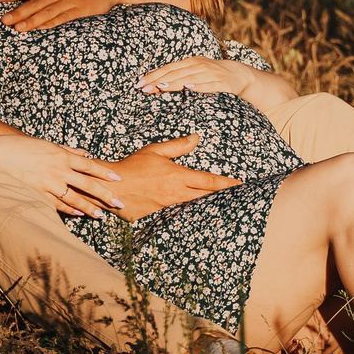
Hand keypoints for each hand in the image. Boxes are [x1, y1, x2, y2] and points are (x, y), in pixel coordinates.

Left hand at [0, 0, 130, 30]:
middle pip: (34, 1)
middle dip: (18, 10)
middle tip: (2, 19)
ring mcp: (69, 0)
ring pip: (47, 11)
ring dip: (31, 20)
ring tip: (17, 28)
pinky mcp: (80, 10)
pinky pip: (63, 18)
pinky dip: (51, 23)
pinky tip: (41, 28)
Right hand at [0, 132, 129, 217]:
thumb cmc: (19, 148)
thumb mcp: (45, 144)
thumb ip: (67, 149)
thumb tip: (86, 152)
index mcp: (60, 155)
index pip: (89, 166)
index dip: (104, 173)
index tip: (118, 179)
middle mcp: (57, 171)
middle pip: (87, 185)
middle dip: (105, 195)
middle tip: (120, 203)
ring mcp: (48, 185)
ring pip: (74, 199)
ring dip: (89, 207)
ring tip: (102, 215)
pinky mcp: (37, 196)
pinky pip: (57, 206)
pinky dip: (69, 211)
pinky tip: (79, 215)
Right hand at [108, 134, 240, 221]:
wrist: (111, 188)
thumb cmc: (132, 167)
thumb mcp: (155, 151)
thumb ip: (177, 146)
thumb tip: (196, 138)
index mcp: (178, 176)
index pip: (209, 181)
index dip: (227, 183)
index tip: (242, 184)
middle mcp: (176, 194)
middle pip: (207, 197)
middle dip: (224, 196)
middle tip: (239, 195)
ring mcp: (168, 207)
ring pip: (194, 206)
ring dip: (208, 204)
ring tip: (221, 202)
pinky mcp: (158, 216)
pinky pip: (178, 213)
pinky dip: (188, 211)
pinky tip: (194, 210)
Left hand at [138, 55, 293, 108]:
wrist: (241, 75)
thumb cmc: (213, 76)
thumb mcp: (196, 72)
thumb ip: (179, 77)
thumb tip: (156, 84)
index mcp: (190, 62)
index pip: (168, 68)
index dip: (153, 75)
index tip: (139, 83)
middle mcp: (199, 65)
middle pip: (175, 73)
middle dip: (157, 81)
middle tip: (143, 89)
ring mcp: (211, 73)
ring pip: (189, 78)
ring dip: (174, 83)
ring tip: (160, 87)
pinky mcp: (222, 83)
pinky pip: (209, 85)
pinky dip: (198, 86)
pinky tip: (189, 88)